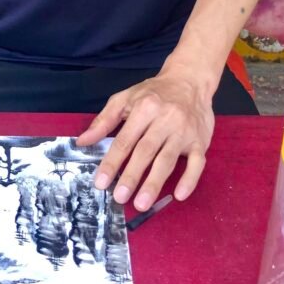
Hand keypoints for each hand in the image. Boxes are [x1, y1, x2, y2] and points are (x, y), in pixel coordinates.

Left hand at [76, 67, 215, 211]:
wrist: (190, 80)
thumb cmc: (154, 92)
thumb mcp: (125, 98)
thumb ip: (104, 120)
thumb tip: (82, 142)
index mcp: (144, 108)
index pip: (125, 140)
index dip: (112, 162)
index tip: (101, 182)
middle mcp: (165, 119)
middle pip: (146, 151)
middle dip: (132, 176)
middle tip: (119, 198)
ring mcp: (184, 131)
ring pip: (168, 159)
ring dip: (155, 183)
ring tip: (141, 203)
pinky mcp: (200, 141)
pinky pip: (197, 163)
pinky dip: (189, 180)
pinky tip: (179, 195)